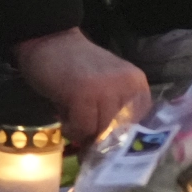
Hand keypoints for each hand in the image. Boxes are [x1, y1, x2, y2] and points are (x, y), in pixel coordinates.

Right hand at [12, 29, 148, 144]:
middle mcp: (127, 85)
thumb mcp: (106, 86)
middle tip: (86, 142)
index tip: (110, 147)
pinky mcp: (83, 94)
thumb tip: (115, 151)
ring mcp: (105, 89)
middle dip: (103, 142)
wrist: (49, 41)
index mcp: (136, 83)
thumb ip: (114, 110)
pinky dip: (71, 129)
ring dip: (84, 134)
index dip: (125, 139)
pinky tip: (64, 116)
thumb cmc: (75, 68)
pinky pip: (82, 128)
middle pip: (121, 132)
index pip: (142, 123)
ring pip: (102, 131)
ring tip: (73, 120)